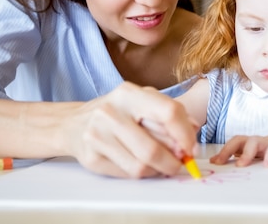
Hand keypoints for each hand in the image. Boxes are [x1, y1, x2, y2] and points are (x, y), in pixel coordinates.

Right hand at [64, 82, 196, 177]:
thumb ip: (169, 113)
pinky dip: (143, 174)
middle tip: (182, 162)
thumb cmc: (117, 112)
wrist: (74, 123)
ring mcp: (98, 135)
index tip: (192, 147)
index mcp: (129, 93)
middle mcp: (111, 112)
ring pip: (141, 166)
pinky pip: (127, 174)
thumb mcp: (142, 102)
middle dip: (175, 160)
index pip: (168, 112)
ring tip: (163, 164)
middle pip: (154, 146)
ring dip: (160, 170)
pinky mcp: (91, 158)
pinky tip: (145, 166)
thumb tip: (193, 131)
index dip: (185, 134)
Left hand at [209, 134, 267, 166]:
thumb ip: (243, 158)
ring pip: (254, 142)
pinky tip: (267, 165)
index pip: (232, 144)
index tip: (213, 163)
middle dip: (227, 149)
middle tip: (220, 162)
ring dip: (246, 153)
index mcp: (250, 144)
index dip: (222, 152)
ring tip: (241, 165)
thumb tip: (222, 164)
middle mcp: (257, 142)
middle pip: (239, 140)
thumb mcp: (259, 156)